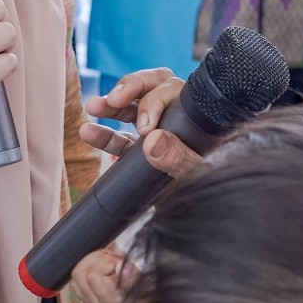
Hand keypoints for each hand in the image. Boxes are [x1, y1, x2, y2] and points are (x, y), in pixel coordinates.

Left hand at [72, 248, 134, 302]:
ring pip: (76, 277)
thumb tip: (123, 265)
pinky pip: (78, 282)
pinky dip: (87, 270)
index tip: (120, 262)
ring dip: (90, 262)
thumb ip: (134, 278)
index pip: (93, 277)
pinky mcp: (88, 302)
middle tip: (111, 256)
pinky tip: (102, 267)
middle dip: (95, 258)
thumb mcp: (146, 294)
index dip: (106, 263)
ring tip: (106, 258)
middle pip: (80, 274)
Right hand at [81, 68, 204, 177]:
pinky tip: (88, 133)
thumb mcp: (200, 174)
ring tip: (92, 107)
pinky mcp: (143, 150)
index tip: (143, 128)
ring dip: (111, 106)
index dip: (154, 102)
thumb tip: (154, 140)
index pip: (173, 91)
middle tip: (114, 100)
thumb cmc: (214, 188)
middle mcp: (179, 118)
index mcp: (199, 115)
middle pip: (153, 86)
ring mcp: (159, 132)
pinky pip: (121, 138)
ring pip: (133, 108)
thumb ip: (179, 158)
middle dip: (131, 88)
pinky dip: (104, 135)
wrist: (208, 216)